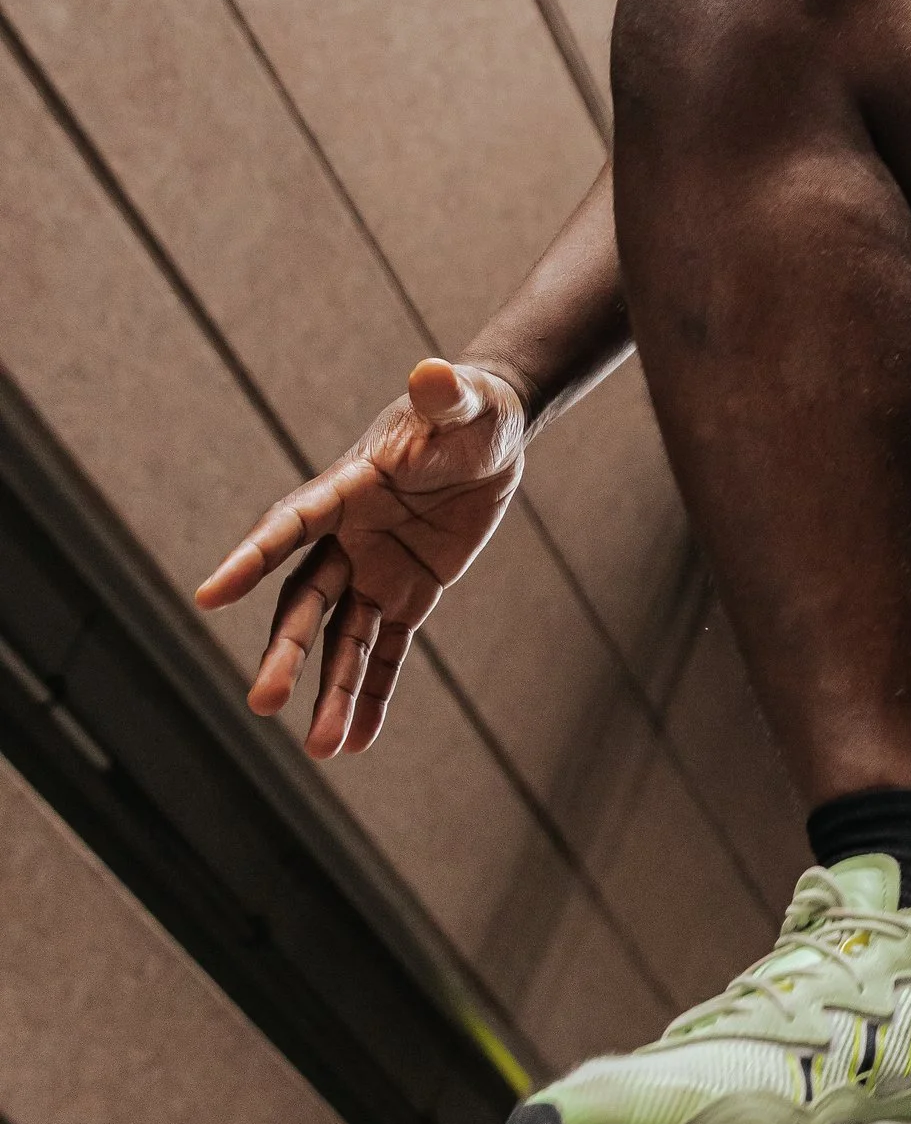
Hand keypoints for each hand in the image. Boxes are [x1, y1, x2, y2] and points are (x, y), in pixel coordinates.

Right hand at [194, 359, 529, 759]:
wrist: (488, 437)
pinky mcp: (408, 595)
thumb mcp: (462, 402)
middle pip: (306, 601)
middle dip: (286, 651)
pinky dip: (374, 695)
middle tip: (263, 703)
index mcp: (347, 487)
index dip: (252, 557)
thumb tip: (431, 373)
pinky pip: (388, 652)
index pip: (291, 525)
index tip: (209, 594)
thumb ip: (443, 396)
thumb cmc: (468, 410)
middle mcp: (347, 538)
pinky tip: (355, 742)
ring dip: (331, 691)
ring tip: (321, 750)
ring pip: (342, 640)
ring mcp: (374, 570)